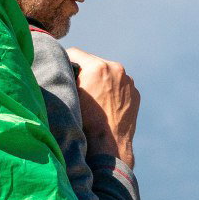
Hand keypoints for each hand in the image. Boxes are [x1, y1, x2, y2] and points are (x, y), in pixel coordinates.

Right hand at [65, 47, 138, 168]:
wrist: (109, 146)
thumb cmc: (85, 123)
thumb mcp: (70, 95)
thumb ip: (68, 75)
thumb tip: (64, 65)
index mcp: (98, 66)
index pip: (75, 53)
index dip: (66, 60)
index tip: (62, 68)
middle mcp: (116, 68)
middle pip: (93, 61)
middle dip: (86, 71)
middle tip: (78, 86)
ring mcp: (128, 81)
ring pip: (108, 73)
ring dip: (101, 79)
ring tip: (94, 98)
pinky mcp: (136, 92)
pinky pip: (120, 85)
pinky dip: (113, 90)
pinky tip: (106, 105)